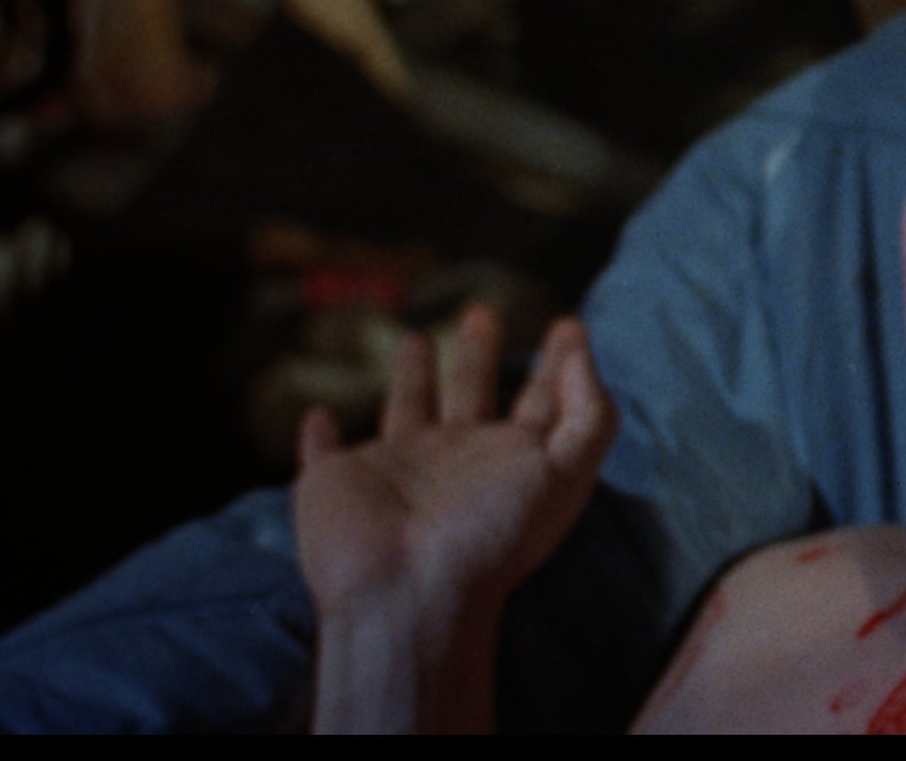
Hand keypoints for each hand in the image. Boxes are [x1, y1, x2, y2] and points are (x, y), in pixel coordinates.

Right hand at [295, 305, 616, 626]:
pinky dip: (317, 436)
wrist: (408, 594)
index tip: (568, 326)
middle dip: (479, 354)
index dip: (558, 365)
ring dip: (412, 379)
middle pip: (471, 394)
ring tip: (419, 339)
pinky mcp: (335, 481)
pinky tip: (317, 417)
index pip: (539, 402)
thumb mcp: (566, 472)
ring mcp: (394, 472)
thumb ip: (588, 412)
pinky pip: (322, 452)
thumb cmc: (490, 535)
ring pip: (405, 412)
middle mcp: (454, 462)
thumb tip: (581, 349)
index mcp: (508, 460)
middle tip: (483, 312)